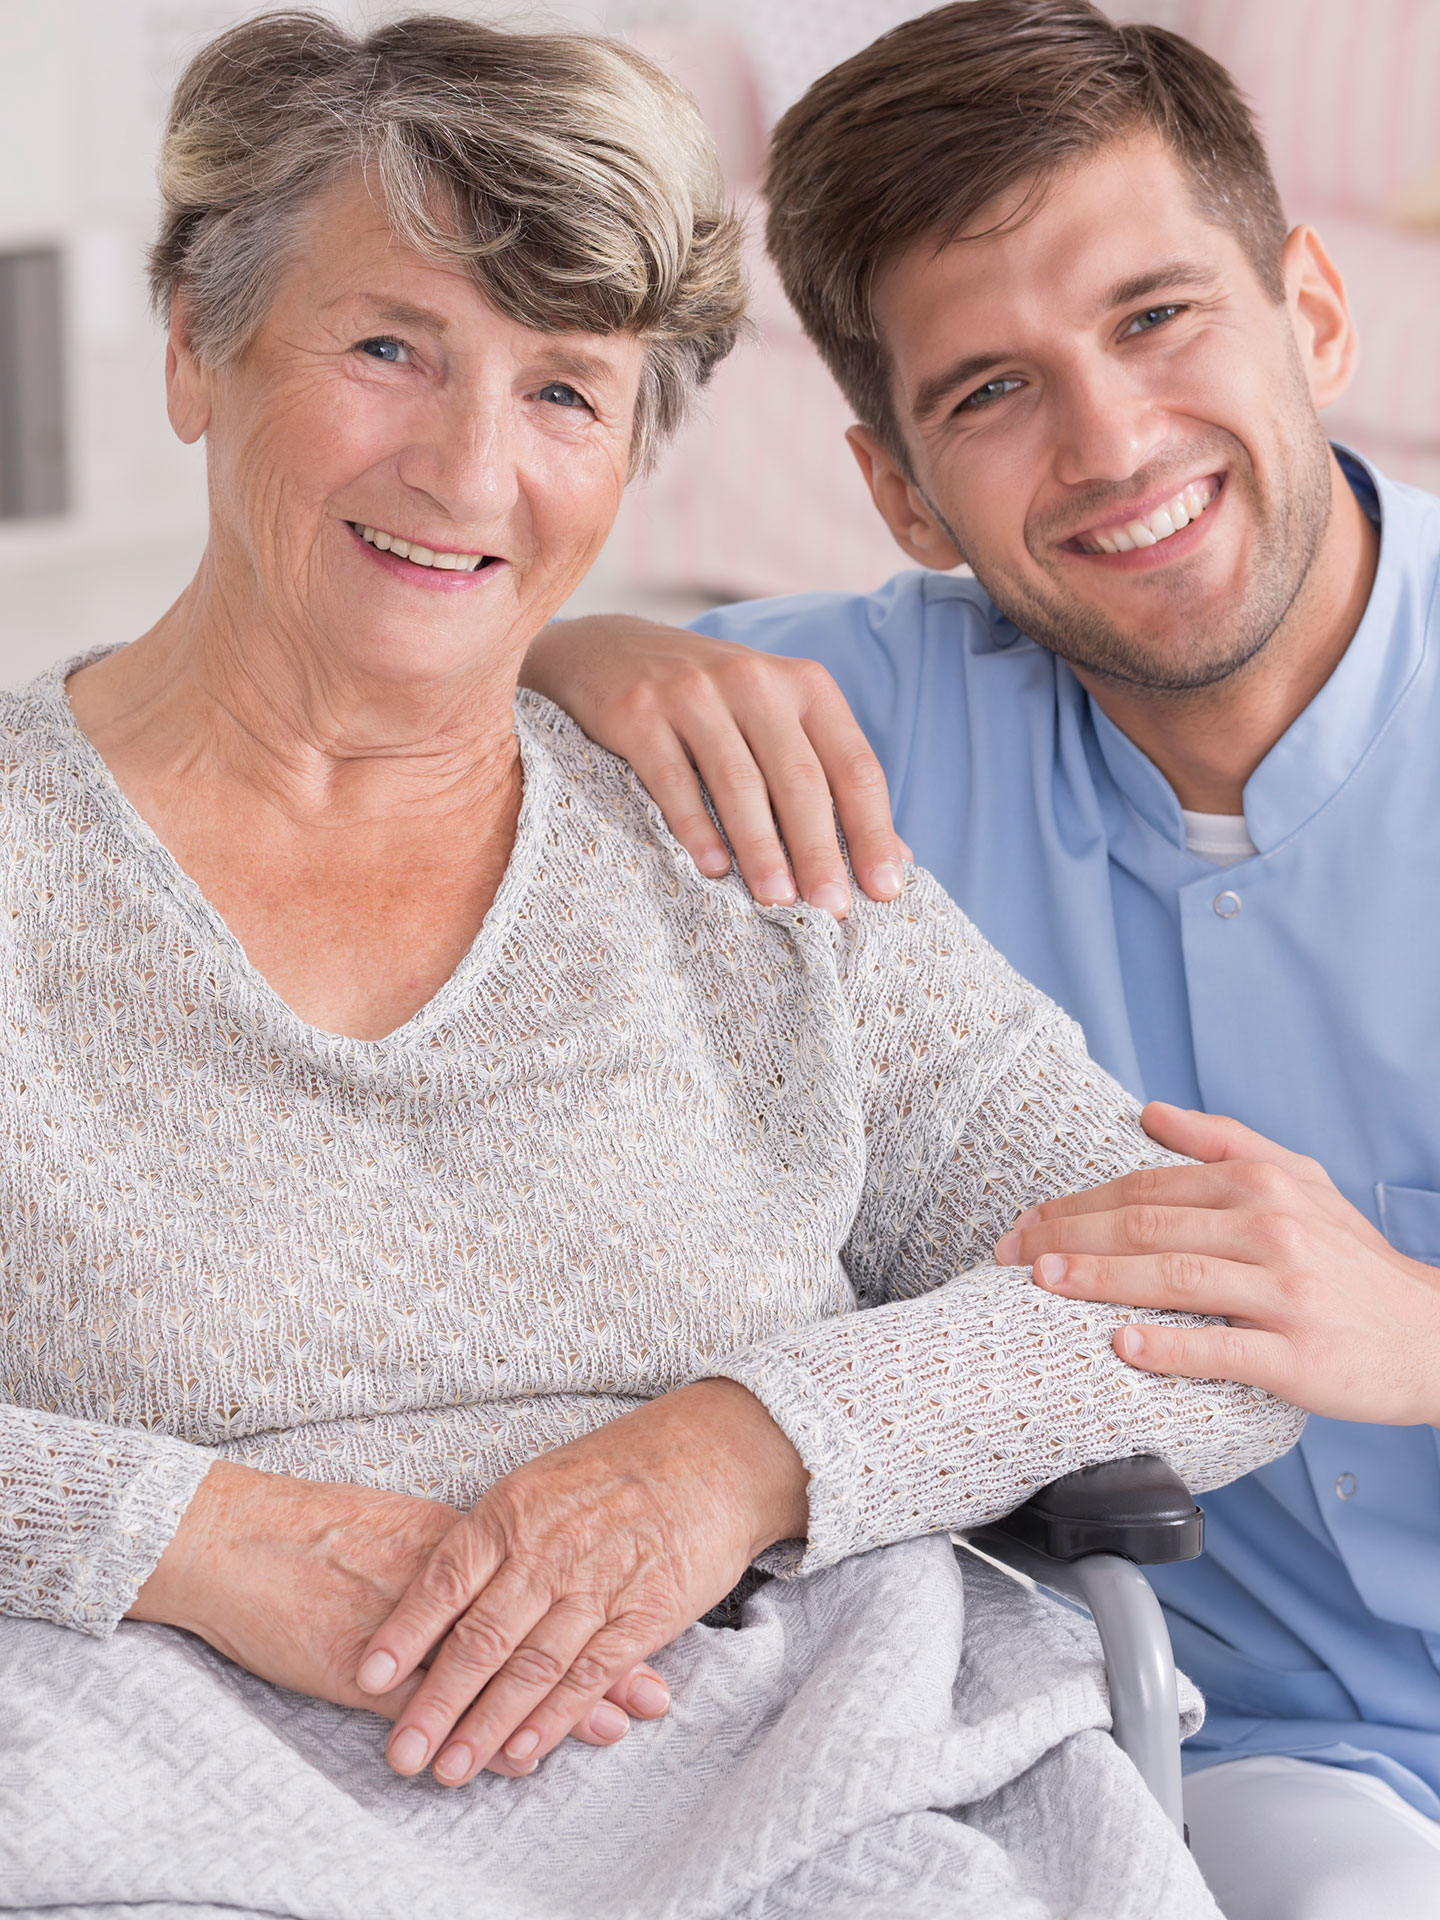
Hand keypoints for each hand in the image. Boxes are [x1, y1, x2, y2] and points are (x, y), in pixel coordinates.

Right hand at [128, 1461, 672, 1767]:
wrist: (236, 1537)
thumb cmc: (314, 1533)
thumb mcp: (401, 1530)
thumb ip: (457, 1554)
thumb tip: (510, 1572)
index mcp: (458, 1538)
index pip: (547, 1575)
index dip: (600, 1607)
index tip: (652, 1628)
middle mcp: (449, 1579)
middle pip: (540, 1621)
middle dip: (601, 1662)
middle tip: (654, 1696)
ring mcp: (415, 1625)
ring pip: (502, 1666)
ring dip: (558, 1704)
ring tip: (611, 1731)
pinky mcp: (373, 1667)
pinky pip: (447, 1705)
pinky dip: (484, 1729)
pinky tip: (517, 1757)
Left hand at [355, 1377, 808, 1786]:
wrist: (711, 1456)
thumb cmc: (617, 1468)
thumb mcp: (541, 1482)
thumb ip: (493, 1538)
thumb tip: (436, 1592)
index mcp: (513, 1511)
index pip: (445, 1579)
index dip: (405, 1632)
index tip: (368, 1678)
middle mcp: (548, 1550)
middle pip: (481, 1637)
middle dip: (436, 1702)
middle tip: (402, 1752)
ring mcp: (596, 1584)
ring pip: (531, 1666)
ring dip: (487, 1725)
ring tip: (449, 1770)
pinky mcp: (644, 1613)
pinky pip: (590, 1673)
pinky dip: (554, 1716)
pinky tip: (523, 1750)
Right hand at [522, 615, 910, 916]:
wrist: (608, 651)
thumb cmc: (711, 705)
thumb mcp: (776, 722)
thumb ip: (828, 779)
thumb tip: (894, 862)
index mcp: (804, 686)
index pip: (854, 765)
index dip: (873, 831)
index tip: (884, 890)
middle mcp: (755, 681)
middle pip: (800, 778)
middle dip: (819, 850)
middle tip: (831, 910)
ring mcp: (693, 694)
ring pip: (740, 782)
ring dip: (761, 848)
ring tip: (777, 901)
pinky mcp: (639, 712)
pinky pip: (673, 780)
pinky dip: (695, 828)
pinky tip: (713, 869)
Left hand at [993, 1102, 1439, 1424]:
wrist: (1434, 1335)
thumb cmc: (1352, 1261)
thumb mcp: (1301, 1180)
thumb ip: (1226, 1141)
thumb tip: (1151, 1112)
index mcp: (1262, 1185)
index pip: (1147, 1185)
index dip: (1077, 1202)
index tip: (1025, 1221)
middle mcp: (1272, 1230)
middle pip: (1148, 1225)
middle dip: (1067, 1237)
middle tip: (1008, 1252)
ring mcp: (1287, 1294)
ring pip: (1176, 1279)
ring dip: (1100, 1280)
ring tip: (1042, 1283)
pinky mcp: (1300, 1357)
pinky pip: (1224, 1350)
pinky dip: (1169, 1347)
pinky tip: (1121, 1345)